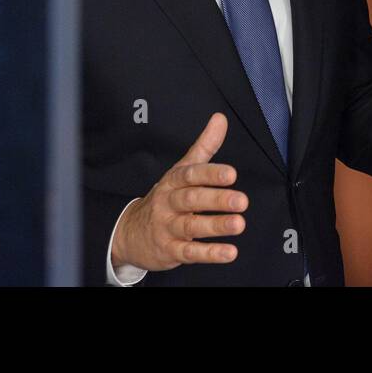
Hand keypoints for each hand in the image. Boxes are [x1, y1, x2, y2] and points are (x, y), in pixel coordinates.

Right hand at [111, 112, 247, 271]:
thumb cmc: (165, 197)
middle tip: (241, 200)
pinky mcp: (171, 250)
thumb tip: (220, 119)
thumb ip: (204, 146)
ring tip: (238, 224)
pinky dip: (209, 254)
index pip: (191, 175)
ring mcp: (168, 228)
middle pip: (192, 199)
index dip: (211, 174)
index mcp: (174, 181)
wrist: (130, 232)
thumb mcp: (182, 170)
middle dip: (217, 199)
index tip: (232, 174)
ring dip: (216, 226)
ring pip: (191, 226)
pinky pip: (190, 252)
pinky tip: (229, 252)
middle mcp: (169, 203)